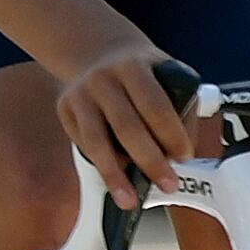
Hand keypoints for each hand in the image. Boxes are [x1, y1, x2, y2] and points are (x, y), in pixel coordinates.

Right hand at [57, 42, 189, 209]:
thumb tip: (179, 155)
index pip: (155, 106)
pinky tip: (114, 177)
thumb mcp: (166, 73)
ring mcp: (78, 94)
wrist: (98, 50)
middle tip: (167, 184)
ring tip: (129, 199)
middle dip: (149, 161)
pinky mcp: (64, 108)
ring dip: (114, 174)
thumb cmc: (142, 71)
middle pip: (126, 127)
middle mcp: (101, 78)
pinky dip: (100, 163)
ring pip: (96, 141)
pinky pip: (83, 143)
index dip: (172, 135)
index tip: (185, 157)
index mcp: (133, 66)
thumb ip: (178, 106)